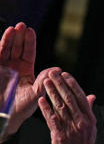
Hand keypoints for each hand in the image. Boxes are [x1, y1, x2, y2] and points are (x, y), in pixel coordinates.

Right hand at [0, 22, 44, 137]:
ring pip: (6, 49)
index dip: (28, 42)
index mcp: (26, 71)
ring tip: (13, 28)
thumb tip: (57, 69)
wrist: (3, 118)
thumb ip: (43, 82)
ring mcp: (2, 69)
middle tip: (22, 25)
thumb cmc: (20, 109)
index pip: (28, 52)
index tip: (30, 30)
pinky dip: (0, 45)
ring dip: (9, 38)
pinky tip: (4, 36)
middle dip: (19, 36)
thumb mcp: (35, 95)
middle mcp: (13, 67)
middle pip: (17, 48)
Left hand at [37, 70, 97, 143]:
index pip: (81, 96)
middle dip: (60, 84)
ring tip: (46, 83)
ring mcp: (70, 128)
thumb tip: (91, 97)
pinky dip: (46, 109)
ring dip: (52, 93)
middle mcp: (81, 121)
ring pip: (60, 106)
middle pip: (69, 98)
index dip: (72, 84)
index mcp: (89, 117)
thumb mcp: (91, 127)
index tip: (66, 74)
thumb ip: (89, 110)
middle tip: (53, 74)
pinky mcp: (60, 135)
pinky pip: (52, 119)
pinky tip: (42, 100)